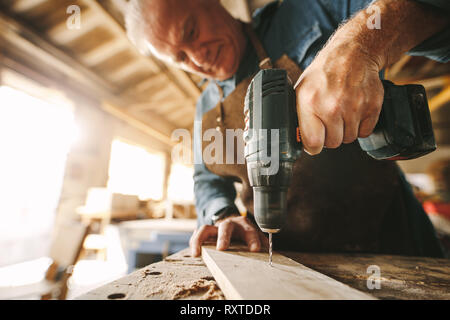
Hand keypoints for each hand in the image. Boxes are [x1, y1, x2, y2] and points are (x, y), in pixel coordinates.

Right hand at [189, 215, 268, 256]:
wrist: (231, 222)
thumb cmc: (244, 233)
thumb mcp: (254, 235)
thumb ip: (261, 242)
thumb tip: (271, 253)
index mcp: (244, 226)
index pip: (249, 231)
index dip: (253, 240)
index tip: (255, 249)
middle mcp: (229, 224)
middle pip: (226, 227)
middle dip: (224, 237)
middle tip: (222, 248)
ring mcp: (215, 228)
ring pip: (206, 229)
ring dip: (201, 240)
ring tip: (197, 253)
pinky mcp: (206, 232)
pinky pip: (197, 235)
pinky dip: (194, 242)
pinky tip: (195, 251)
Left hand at [294, 38, 383, 154]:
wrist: (352, 54)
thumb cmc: (324, 74)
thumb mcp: (301, 91)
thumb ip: (299, 116)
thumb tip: (298, 140)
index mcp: (311, 103)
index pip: (313, 143)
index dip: (313, 146)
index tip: (314, 142)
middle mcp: (333, 106)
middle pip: (333, 143)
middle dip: (330, 136)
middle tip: (329, 121)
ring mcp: (354, 106)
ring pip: (349, 138)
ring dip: (345, 130)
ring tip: (341, 113)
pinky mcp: (372, 106)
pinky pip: (365, 132)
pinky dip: (360, 126)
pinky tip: (354, 111)